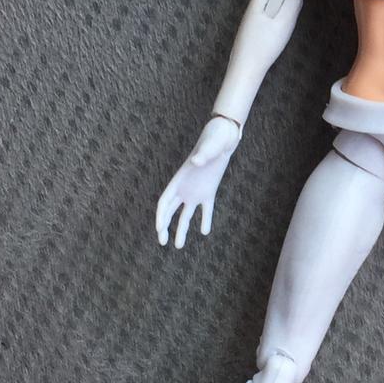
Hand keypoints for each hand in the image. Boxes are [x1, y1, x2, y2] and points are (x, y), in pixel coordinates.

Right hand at [155, 116, 241, 246]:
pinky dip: (205, 219)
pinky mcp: (210, 191)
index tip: (160, 229)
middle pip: (170, 211)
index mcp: (180, 179)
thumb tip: (195, 161)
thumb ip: (202, 155)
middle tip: (162, 243)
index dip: (161, 216)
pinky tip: (205, 231)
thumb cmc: (213, 138)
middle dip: (165, 227)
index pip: (165, 201)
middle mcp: (185, 187)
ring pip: (186, 214)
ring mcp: (196, 190)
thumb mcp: (208, 147)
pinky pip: (206, 209)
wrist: (223, 136)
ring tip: (179, 246)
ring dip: (182, 229)